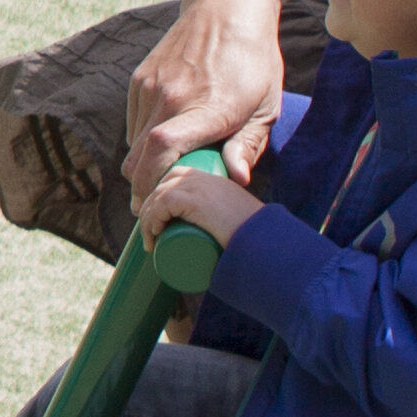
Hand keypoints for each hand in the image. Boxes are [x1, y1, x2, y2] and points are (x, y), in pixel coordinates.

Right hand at [123, 0, 287, 196]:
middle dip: (143, 188)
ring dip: (144, 164)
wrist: (226, 7)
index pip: (162, 149)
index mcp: (209, 106)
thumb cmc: (254, 62)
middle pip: (138, 156)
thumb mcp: (266, 106)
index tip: (153, 208)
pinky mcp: (140, 78)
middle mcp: (173, 95)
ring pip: (133, 143)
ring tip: (168, 172)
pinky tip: (167, 139)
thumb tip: (237, 180)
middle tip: (157, 206)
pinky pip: (133, 123)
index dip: (152, 184)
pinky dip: (143, 140)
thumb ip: (248, 145)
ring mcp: (152, 85)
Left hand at [133, 166, 258, 246]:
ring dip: (148, 219)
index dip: (158, 199)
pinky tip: (152, 235)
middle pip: (161, 187)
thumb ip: (225, 216)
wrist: (268, 240)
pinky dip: (151, 220)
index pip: (172, 179)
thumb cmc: (254, 234)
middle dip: (149, 209)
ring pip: (157, 197)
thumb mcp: (234, 216)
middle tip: (151, 237)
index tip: (155, 224)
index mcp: (208, 175)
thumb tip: (216, 233)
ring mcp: (196, 184)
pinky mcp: (194, 198)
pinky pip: (162, 204)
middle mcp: (200, 174)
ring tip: (151, 242)